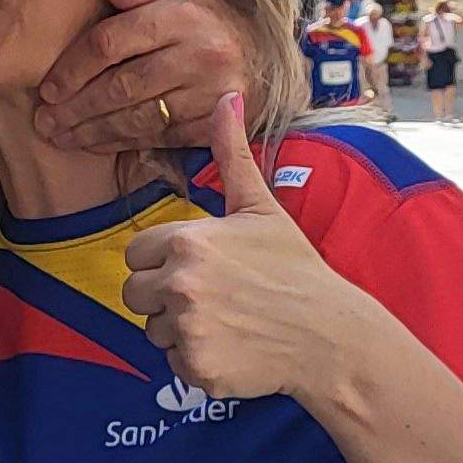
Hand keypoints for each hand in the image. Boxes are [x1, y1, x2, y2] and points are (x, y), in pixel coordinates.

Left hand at [35, 0, 249, 151]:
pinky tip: (95, 143)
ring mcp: (208, 93)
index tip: (48, 87)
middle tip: (44, 121)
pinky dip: (122, 143)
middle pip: (120, 85)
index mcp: (183, 15)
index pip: (112, 42)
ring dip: (92, 131)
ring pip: (136, 117)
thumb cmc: (213, 20)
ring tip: (60, 136)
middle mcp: (197, 55)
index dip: (73, 67)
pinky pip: (158, 137)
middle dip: (76, 107)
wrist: (269, 58)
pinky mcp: (213, 124)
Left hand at [118, 95, 368, 402]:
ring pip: (151, 330)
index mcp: (186, 240)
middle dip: (163, 296)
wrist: (329, 334)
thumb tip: (228, 95)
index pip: (135, 254)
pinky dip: (196, 359)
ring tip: (226, 319)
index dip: (162, 261)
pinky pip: (172, 362)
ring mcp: (186, 328)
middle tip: (213, 295)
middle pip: (134, 293)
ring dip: (178, 328)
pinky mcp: (196, 367)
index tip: (202, 266)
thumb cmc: (293, 267)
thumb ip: (232, 153)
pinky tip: (232, 345)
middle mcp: (179, 283)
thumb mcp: (260, 206)